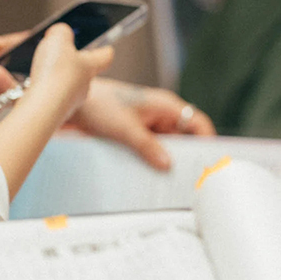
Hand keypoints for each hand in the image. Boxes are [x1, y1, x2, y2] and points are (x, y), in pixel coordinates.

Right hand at [26, 24, 114, 121]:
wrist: (43, 108)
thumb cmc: (55, 73)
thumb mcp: (59, 38)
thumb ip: (62, 31)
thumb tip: (62, 32)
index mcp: (89, 67)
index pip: (104, 57)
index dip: (104, 49)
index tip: (106, 47)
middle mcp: (82, 87)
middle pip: (79, 72)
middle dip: (67, 62)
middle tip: (53, 51)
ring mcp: (67, 102)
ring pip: (55, 84)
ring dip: (40, 74)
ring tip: (24, 65)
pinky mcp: (50, 113)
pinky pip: (35, 96)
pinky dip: (21, 87)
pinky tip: (6, 77)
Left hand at [68, 79, 215, 169]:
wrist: (71, 102)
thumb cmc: (98, 105)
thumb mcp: (125, 129)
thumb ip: (148, 147)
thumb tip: (168, 164)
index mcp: (165, 105)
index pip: (198, 123)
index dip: (207, 141)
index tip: (208, 161)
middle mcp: (161, 113)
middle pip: (186, 137)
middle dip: (187, 155)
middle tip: (187, 175)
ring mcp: (150, 124)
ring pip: (169, 145)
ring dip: (168, 159)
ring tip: (168, 177)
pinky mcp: (139, 133)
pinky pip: (154, 148)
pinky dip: (154, 159)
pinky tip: (151, 172)